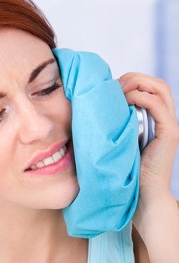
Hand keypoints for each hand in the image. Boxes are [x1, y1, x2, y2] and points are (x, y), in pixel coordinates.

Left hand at [119, 72, 178, 193]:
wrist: (142, 192)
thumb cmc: (126, 165)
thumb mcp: (121, 137)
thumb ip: (119, 120)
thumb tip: (100, 105)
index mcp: (155, 117)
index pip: (150, 87)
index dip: (132, 80)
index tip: (112, 87)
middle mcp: (165, 118)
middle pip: (157, 84)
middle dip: (135, 78)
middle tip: (115, 85)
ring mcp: (169, 124)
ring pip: (161, 89)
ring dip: (138, 83)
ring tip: (120, 91)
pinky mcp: (169, 134)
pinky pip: (158, 106)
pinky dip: (141, 98)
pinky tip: (126, 101)